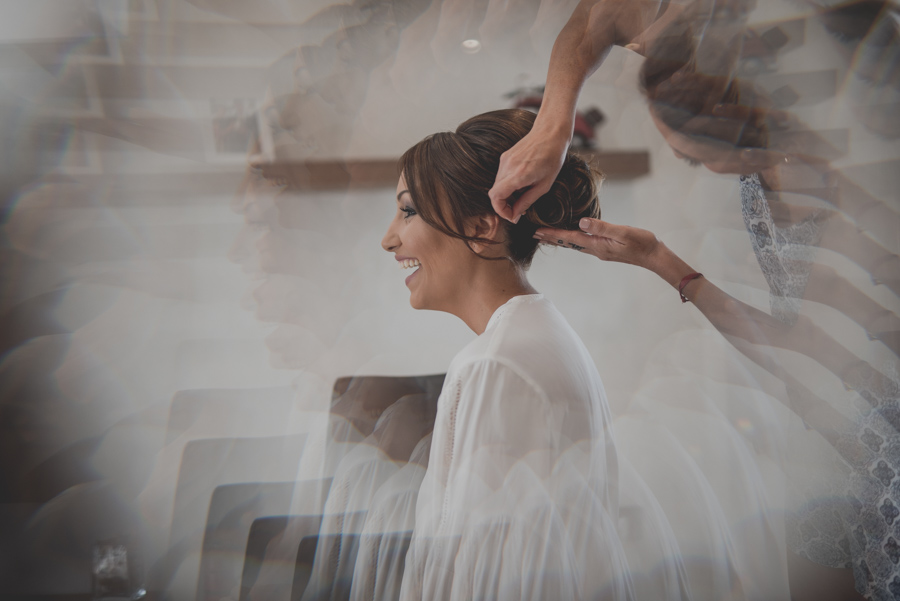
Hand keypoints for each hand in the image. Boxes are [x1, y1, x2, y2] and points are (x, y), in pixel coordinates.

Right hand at [489, 126, 569, 222]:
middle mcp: (507, 167)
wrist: (550, 133)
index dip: (501, 210)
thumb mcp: (544, 185)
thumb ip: (527, 201)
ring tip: (523, 194)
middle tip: (519, 209)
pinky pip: (501, 176)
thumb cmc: (553, 158)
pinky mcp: (504, 157)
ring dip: (507, 195)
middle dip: (505, 205)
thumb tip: (515, 215)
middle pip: (495, 193)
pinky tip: (522, 183)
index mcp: (519, 174)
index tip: (512, 215)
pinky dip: (508, 185)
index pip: (496, 197)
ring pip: (497, 186)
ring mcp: (504, 161)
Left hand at [534, 218, 663, 268]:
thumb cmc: (642, 243)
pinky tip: (571, 236)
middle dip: (551, 238)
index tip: (537, 231)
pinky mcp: (605, 249)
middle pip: (568, 243)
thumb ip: (602, 227)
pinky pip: (583, 244)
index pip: (570, 239)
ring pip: (574, 244)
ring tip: (546, 236)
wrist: (654, 256)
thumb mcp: (622, 232)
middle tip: (534, 233)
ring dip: (559, 240)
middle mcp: (595, 250)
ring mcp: (600, 250)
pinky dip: (572, 239)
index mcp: (597, 245)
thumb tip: (582, 222)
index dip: (553, 234)